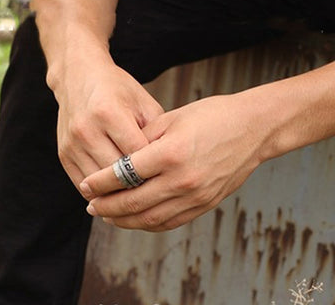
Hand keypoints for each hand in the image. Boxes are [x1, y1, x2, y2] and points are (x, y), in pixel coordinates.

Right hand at [53, 47, 163, 192]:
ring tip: (137, 196)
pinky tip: (116, 193)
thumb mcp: (143, 102)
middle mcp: (86, 129)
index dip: (155, 167)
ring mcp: (71, 143)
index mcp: (109, 112)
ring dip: (119, 194)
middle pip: (117, 174)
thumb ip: (155, 133)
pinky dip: (101, 193)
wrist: (79, 77)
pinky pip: (83, 185)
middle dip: (138, 185)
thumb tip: (164, 166)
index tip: (168, 176)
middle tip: (156, 191)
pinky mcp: (63, 154)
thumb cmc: (116, 89)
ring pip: (99, 185)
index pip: (137, 154)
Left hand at [80, 92, 266, 231]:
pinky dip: (147, 223)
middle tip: (90, 205)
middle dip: (106, 206)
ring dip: (123, 220)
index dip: (100, 182)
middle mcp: (182, 180)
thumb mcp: (173, 119)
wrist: (253, 129)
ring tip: (107, 216)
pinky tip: (135, 219)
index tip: (85, 185)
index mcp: (170, 153)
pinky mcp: (205, 204)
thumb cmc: (213, 116)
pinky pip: (169, 222)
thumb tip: (119, 158)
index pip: (123, 174)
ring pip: (149, 218)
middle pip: (132, 202)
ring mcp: (195, 196)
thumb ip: (143, 140)